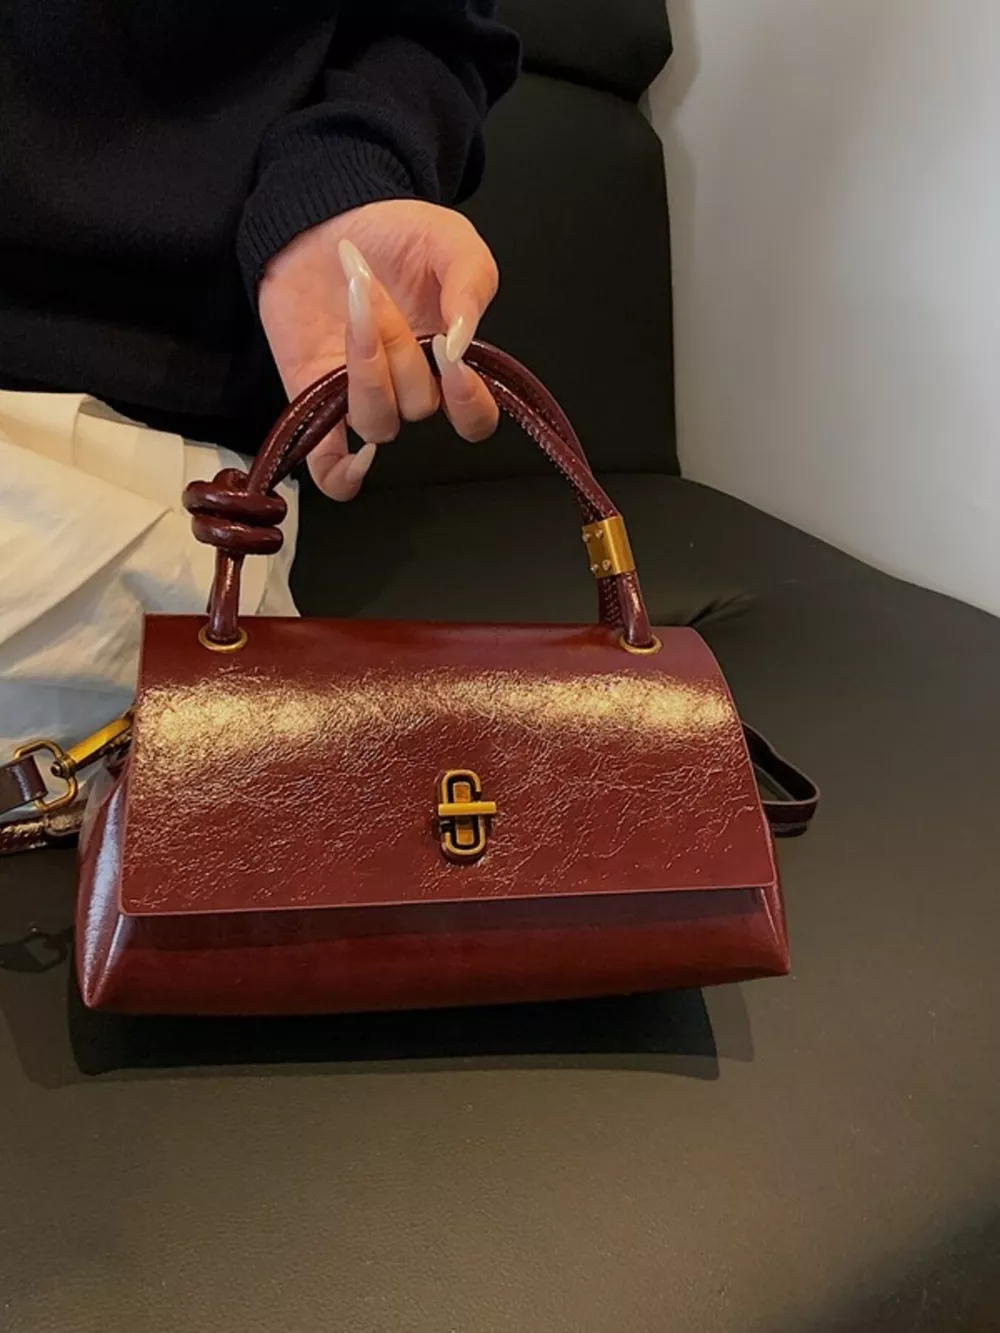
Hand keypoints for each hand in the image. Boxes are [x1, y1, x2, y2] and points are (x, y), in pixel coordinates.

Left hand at [258, 199, 500, 498]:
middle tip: (375, 285)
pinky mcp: (314, 402)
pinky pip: (330, 468)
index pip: (475, 419)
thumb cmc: (392, 231)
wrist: (321, 213)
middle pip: (419, 406)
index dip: (469, 402)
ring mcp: (360, 399)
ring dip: (367, 368)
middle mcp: (407, 387)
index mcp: (449, 362)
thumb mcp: (451, 240)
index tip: (449, 355)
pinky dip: (342, 474)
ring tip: (353, 304)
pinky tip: (352, 455)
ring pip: (378, 424)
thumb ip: (473, 286)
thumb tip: (463, 343)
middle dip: (399, 345)